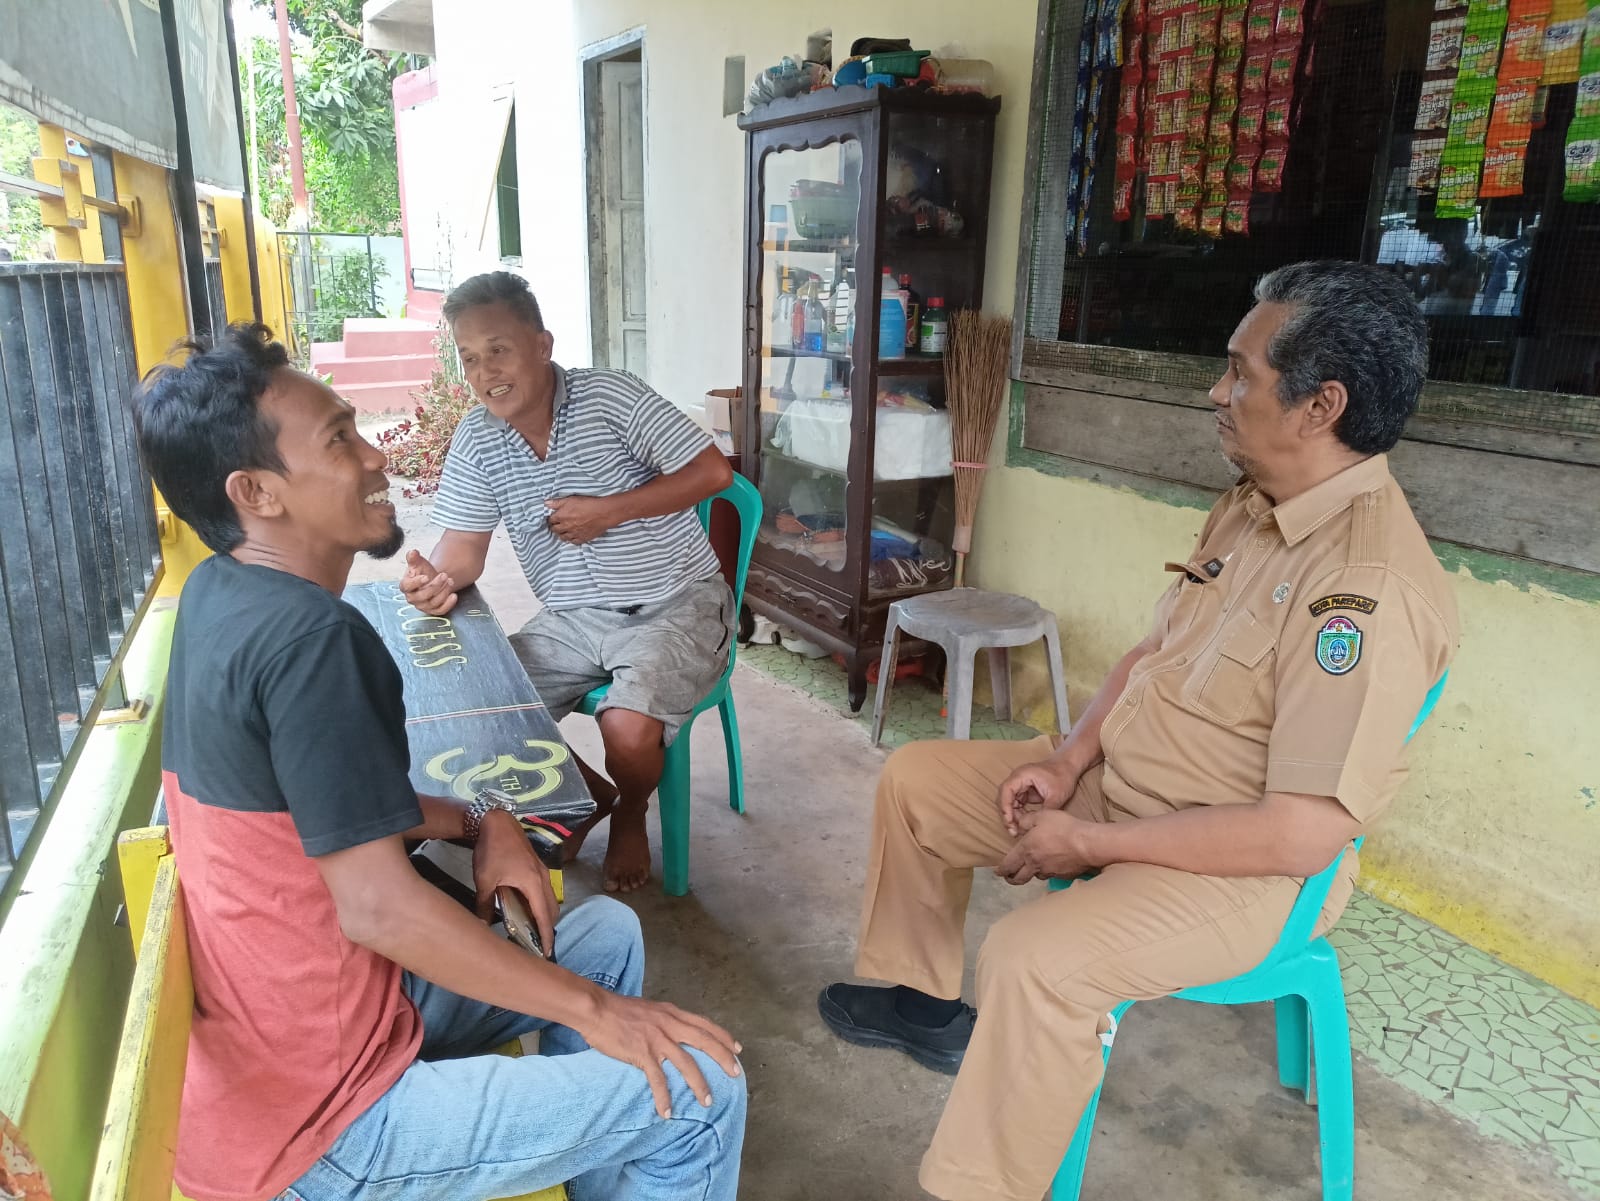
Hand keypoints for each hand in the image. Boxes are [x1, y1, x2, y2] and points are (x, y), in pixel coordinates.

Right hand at [400, 549, 458, 615]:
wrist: (432, 580)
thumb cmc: (423, 572)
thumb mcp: (418, 563)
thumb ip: (414, 558)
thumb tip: (412, 552)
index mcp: (406, 586)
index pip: (407, 586)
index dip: (416, 582)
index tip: (426, 576)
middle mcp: (412, 598)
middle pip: (422, 595)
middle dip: (435, 585)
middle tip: (444, 575)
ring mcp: (422, 606)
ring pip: (433, 603)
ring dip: (444, 592)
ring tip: (450, 581)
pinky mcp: (432, 610)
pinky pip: (440, 611)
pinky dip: (448, 604)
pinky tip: (454, 595)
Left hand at [473, 809, 557, 959]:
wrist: (497, 821)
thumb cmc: (491, 850)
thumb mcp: (485, 880)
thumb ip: (485, 905)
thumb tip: (481, 927)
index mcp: (533, 884)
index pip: (545, 917)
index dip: (547, 936)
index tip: (546, 953)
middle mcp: (544, 879)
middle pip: (552, 910)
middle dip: (548, 929)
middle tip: (536, 945)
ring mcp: (543, 871)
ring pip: (550, 900)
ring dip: (545, 916)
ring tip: (532, 930)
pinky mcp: (538, 866)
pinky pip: (545, 891)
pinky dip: (541, 904)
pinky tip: (527, 908)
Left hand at [545, 495, 620, 544]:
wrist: (603, 513)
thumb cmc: (587, 504)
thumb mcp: (570, 499)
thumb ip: (557, 502)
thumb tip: (546, 503)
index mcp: (561, 517)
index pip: (550, 520)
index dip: (551, 519)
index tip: (553, 517)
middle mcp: (565, 527)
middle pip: (555, 530)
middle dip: (555, 527)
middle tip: (557, 524)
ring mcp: (573, 534)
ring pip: (563, 537)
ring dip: (562, 534)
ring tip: (564, 531)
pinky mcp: (582, 538)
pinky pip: (573, 542)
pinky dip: (572, 539)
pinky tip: (573, 536)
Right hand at [582, 992, 742, 1118]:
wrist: (596, 1009)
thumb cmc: (618, 1010)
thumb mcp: (650, 1009)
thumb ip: (665, 1019)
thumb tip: (674, 1029)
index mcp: (672, 1013)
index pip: (705, 1024)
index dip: (723, 1037)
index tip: (737, 1049)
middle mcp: (669, 1024)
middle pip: (704, 1042)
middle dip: (723, 1058)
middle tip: (735, 1074)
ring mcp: (657, 1039)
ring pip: (687, 1064)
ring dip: (699, 1085)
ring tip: (707, 1102)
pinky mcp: (642, 1053)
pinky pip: (657, 1080)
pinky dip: (664, 1097)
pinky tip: (667, 1112)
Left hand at [994, 809, 1096, 885]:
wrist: (1086, 844)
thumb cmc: (1063, 828)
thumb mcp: (1041, 816)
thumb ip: (1026, 821)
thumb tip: (1020, 826)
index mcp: (1026, 850)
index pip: (1008, 865)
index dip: (1001, 870)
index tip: (997, 872)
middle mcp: (1035, 864)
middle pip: (1018, 878)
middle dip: (1011, 878)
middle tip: (1008, 877)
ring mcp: (1049, 872)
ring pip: (1035, 876)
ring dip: (1030, 873)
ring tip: (1032, 867)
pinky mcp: (1062, 876)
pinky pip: (1050, 875)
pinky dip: (1047, 872)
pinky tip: (1051, 864)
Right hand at [997, 757, 1081, 836]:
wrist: (1068, 768)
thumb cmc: (1063, 776)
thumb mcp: (1057, 795)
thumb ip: (1046, 810)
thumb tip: (1038, 826)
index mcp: (1022, 775)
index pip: (1006, 790)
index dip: (1005, 807)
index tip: (1009, 821)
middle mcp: (1017, 779)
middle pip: (1004, 798)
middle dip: (1007, 815)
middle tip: (1013, 831)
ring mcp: (1019, 785)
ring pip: (1008, 803)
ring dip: (1012, 817)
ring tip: (1018, 831)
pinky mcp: (1023, 791)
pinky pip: (1016, 804)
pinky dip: (1018, 814)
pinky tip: (1024, 824)